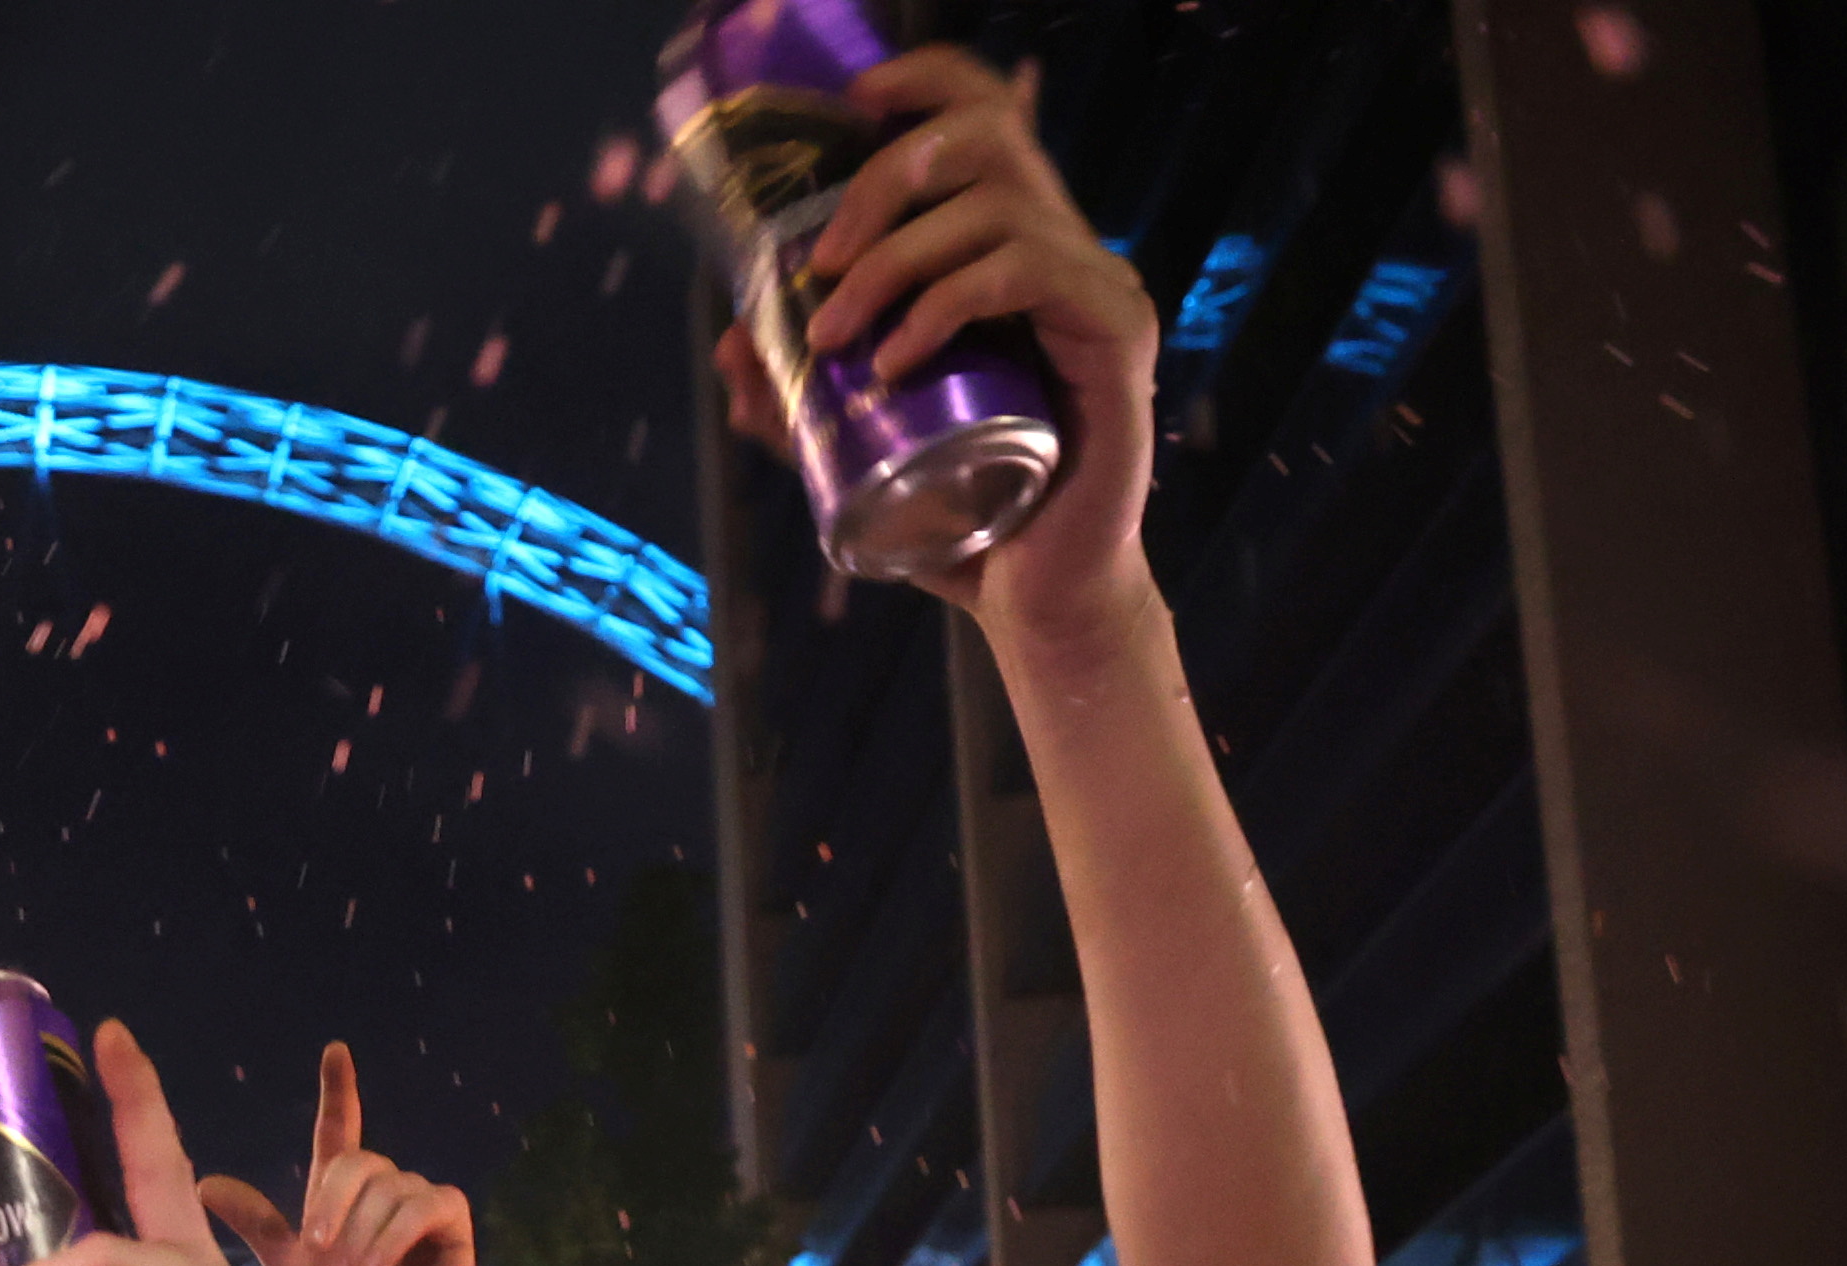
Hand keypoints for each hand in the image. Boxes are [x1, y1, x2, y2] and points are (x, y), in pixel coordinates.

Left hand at [210, 1046, 473, 1265]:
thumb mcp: (288, 1264)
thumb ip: (255, 1223)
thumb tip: (204, 1183)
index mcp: (342, 1185)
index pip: (340, 1124)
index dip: (339, 1087)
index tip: (335, 1050)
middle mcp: (383, 1179)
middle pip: (356, 1163)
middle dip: (333, 1209)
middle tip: (320, 1257)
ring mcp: (418, 1192)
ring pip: (386, 1191)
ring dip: (361, 1236)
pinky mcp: (450, 1213)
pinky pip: (421, 1206)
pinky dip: (393, 1236)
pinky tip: (376, 1265)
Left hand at [724, 47, 1159, 652]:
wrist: (1036, 600)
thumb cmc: (963, 517)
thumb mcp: (858, 450)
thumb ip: (798, 400)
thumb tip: (729, 348)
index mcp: (1011, 248)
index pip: (987, 117)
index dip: (925, 83)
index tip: (850, 107)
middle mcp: (1062, 248)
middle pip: (986, 136)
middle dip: (884, 181)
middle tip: (818, 267)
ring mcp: (1095, 285)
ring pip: (996, 206)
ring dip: (895, 260)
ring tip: (836, 335)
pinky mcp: (1116, 331)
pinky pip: (1025, 272)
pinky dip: (946, 304)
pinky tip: (895, 361)